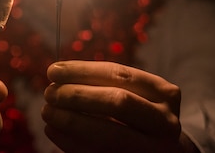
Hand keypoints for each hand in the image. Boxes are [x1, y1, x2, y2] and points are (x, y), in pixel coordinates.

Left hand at [42, 61, 196, 152]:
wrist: (167, 152)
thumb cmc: (141, 115)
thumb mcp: (136, 94)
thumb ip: (104, 84)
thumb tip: (58, 77)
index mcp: (165, 94)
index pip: (119, 75)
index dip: (83, 71)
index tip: (53, 70)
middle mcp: (165, 122)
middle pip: (117, 102)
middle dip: (78, 95)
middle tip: (49, 93)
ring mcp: (153, 150)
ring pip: (108, 135)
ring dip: (70, 121)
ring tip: (47, 112)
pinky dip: (71, 142)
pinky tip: (54, 130)